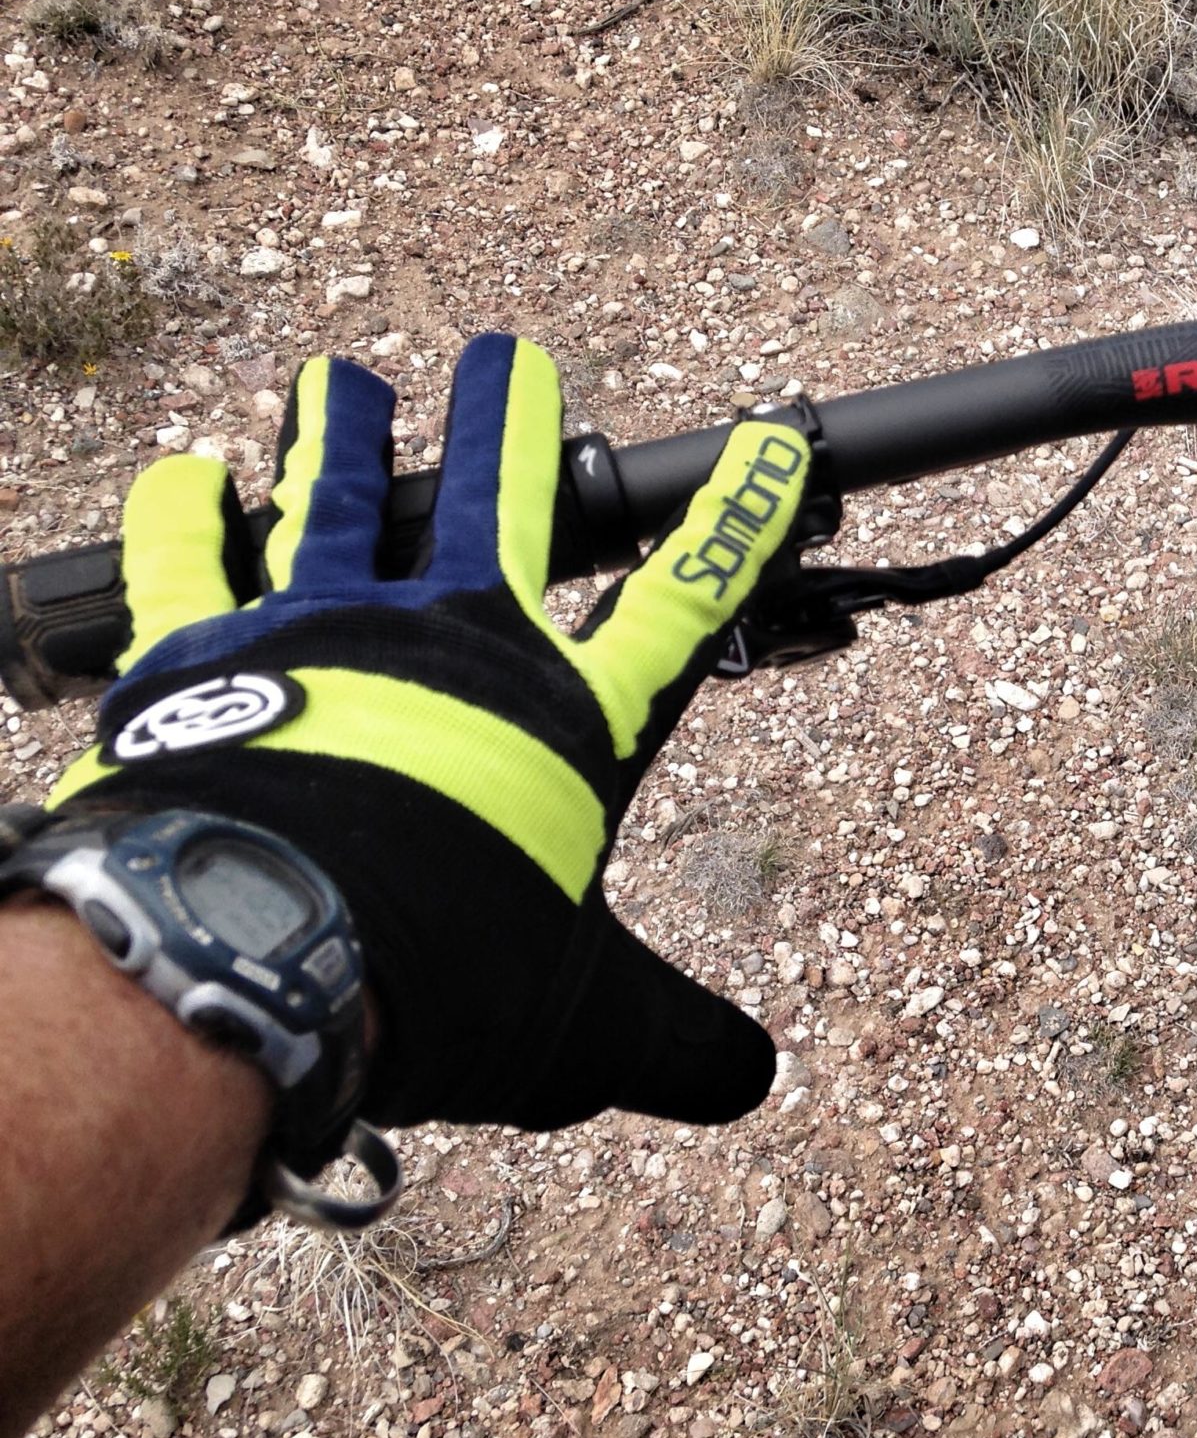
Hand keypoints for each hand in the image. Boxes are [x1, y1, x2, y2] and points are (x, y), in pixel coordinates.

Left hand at [46, 333, 811, 1136]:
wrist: (258, 948)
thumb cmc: (441, 981)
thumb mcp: (589, 1032)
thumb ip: (678, 1045)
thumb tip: (754, 1081)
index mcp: (563, 725)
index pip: (686, 604)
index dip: (741, 522)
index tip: (773, 443)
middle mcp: (456, 649)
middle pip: (503, 505)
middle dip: (515, 424)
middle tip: (512, 357)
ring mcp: (328, 631)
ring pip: (347, 497)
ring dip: (346, 431)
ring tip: (345, 378)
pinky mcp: (204, 652)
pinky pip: (187, 557)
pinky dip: (183, 508)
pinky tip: (183, 470)